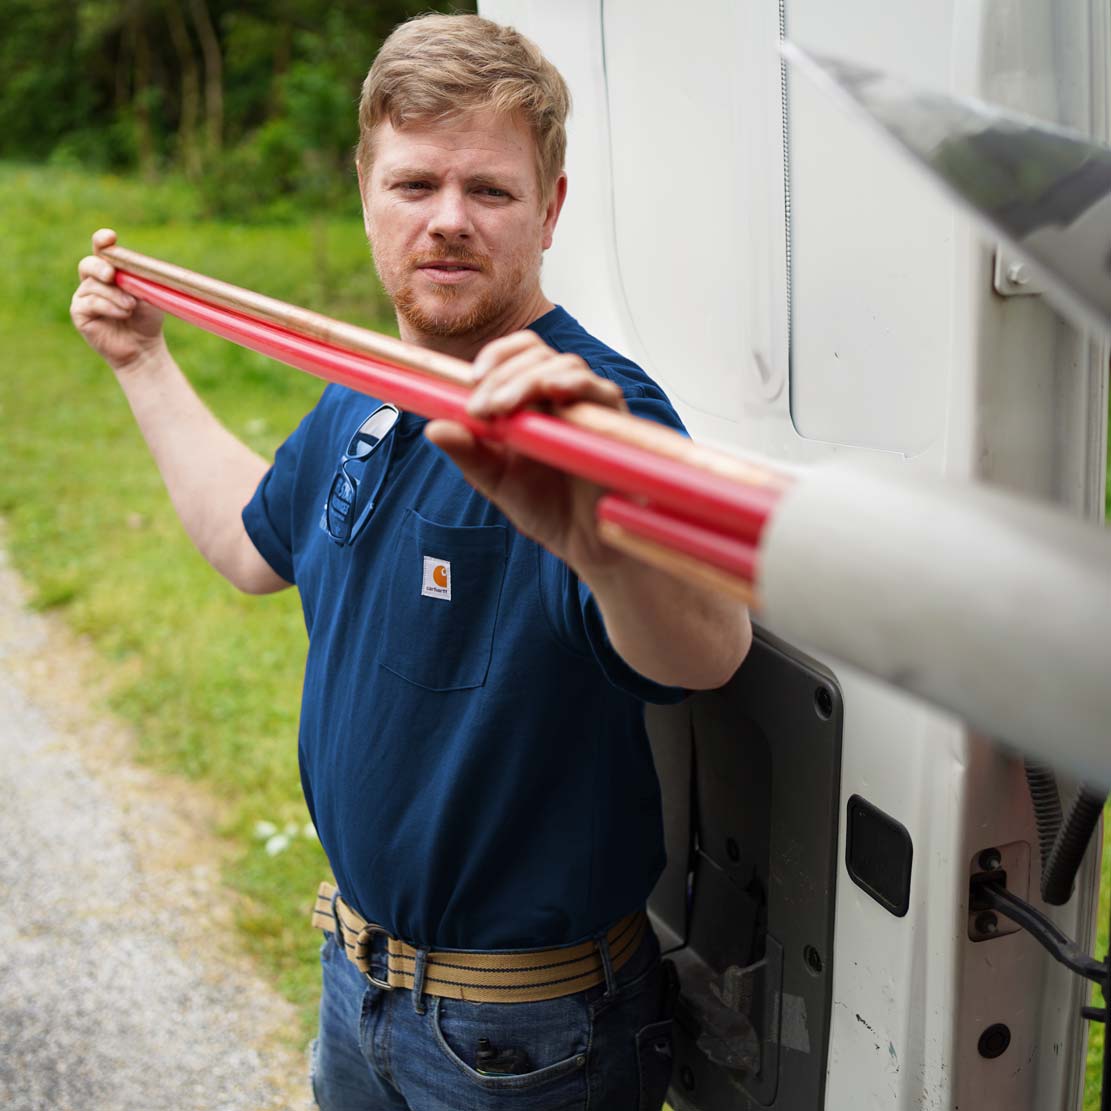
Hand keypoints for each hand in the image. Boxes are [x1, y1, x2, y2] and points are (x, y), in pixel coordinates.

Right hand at [70, 228, 166, 372]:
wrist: (144, 347)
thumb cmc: (147, 319)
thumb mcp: (148, 295)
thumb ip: (137, 279)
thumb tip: (129, 270)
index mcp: (110, 270)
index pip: (102, 250)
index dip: (102, 241)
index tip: (109, 237)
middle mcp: (93, 280)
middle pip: (88, 264)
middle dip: (100, 267)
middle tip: (111, 275)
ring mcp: (84, 296)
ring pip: (93, 286)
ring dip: (115, 296)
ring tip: (131, 307)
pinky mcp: (79, 313)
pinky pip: (90, 303)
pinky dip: (109, 307)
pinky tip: (122, 314)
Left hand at [424, 330, 626, 572]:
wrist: (582, 544)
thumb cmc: (545, 508)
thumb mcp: (496, 479)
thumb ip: (468, 453)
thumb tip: (433, 428)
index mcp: (534, 400)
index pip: (517, 355)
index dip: (495, 357)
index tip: (470, 381)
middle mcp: (563, 396)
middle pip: (537, 354)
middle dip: (503, 374)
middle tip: (479, 408)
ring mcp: (590, 407)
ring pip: (565, 365)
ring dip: (527, 379)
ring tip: (500, 409)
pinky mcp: (614, 423)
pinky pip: (599, 390)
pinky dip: (574, 384)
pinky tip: (552, 392)